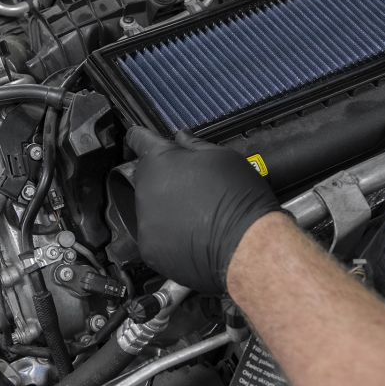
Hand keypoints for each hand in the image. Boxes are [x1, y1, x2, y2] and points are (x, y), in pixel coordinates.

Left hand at [125, 127, 280, 293]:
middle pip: (146, 178)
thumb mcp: (223, 157)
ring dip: (165, 209)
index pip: (137, 139)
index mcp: (160, 160)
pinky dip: (168, 236)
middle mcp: (145, 188)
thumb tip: (182, 138)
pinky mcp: (148, 247)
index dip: (140, 138)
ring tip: (195, 216)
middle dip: (163, 179)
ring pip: (149, 208)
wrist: (246, 245)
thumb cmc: (239, 198)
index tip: (138, 140)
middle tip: (191, 189)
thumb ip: (194, 145)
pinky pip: (154, 236)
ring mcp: (144, 220)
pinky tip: (191, 235)